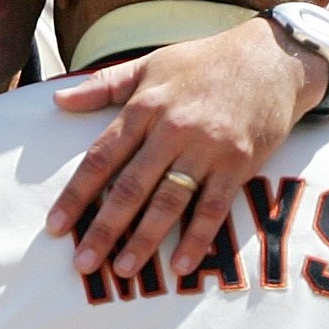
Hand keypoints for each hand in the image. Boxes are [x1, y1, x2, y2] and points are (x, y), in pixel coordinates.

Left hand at [47, 21, 317, 280]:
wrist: (273, 58)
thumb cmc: (205, 61)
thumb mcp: (150, 64)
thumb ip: (103, 85)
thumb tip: (58, 99)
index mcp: (144, 107)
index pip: (101, 157)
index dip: (76, 194)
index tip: (55, 226)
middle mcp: (171, 130)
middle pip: (130, 186)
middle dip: (103, 228)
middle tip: (83, 263)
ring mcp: (206, 149)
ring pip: (168, 201)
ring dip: (144, 239)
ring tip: (123, 270)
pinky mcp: (238, 164)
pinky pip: (213, 207)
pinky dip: (198, 238)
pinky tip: (182, 265)